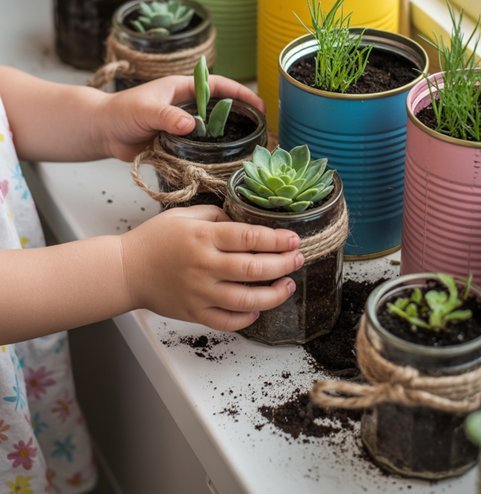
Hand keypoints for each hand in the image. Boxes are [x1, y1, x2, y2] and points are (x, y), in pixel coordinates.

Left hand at [97, 75, 263, 160]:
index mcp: (181, 89)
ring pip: (211, 129)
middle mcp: (186, 105)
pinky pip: (198, 147)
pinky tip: (222, 161)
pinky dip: (211, 152)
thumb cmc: (120, 113)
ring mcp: (182, 124)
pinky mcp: (177, 142)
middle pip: (220, 107)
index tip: (257, 104)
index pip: (218, 86)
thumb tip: (191, 125)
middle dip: (241, 114)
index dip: (239, 93)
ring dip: (227, 136)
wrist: (101, 132)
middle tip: (260, 127)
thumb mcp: (144, 111)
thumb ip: (167, 116)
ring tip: (248, 146)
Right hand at [120, 205, 302, 330]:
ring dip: (274, 294)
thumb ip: (217, 216)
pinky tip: (258, 308)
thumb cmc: (155, 238)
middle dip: (283, 264)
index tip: (294, 239)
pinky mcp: (194, 313)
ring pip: (246, 299)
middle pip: (254, 269)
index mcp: (203, 237)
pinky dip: (247, 317)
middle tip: (298, 259)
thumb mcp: (185, 215)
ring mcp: (200, 292)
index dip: (277, 240)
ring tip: (288, 285)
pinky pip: (228, 321)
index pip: (249, 238)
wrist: (126, 270)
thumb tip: (243, 223)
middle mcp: (204, 265)